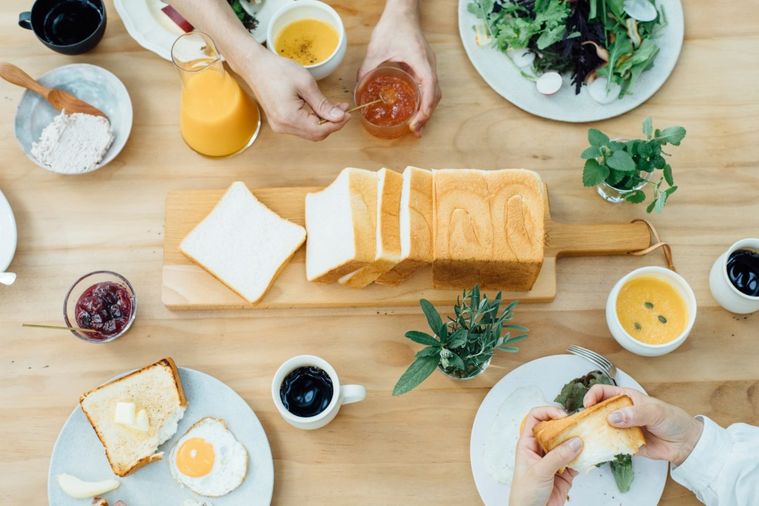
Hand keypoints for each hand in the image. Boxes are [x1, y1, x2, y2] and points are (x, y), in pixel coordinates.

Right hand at [239, 49, 350, 140]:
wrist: (255, 66)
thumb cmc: (277, 70)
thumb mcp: (305, 84)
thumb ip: (323, 104)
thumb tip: (339, 117)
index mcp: (289, 118)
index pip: (320, 131)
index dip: (337, 124)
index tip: (348, 113)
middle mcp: (283, 126)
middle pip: (316, 134)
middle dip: (332, 123)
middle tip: (343, 109)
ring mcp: (280, 126)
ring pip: (310, 132)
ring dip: (324, 121)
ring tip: (335, 107)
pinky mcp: (280, 122)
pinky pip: (301, 126)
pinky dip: (314, 120)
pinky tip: (321, 109)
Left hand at [358, 0, 440, 135]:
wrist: (402, 11)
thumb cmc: (393, 26)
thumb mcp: (376, 50)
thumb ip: (367, 70)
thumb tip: (359, 91)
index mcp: (421, 61)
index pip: (430, 89)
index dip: (425, 109)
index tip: (417, 123)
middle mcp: (429, 65)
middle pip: (435, 95)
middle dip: (426, 115)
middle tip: (415, 131)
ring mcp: (429, 65)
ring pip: (434, 92)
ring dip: (427, 109)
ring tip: (417, 125)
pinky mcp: (425, 65)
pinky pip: (429, 86)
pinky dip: (424, 99)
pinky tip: (414, 108)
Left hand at [509, 407, 582, 505]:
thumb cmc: (524, 494)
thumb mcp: (539, 472)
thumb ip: (557, 456)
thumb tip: (576, 442)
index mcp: (528, 444)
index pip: (536, 418)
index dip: (548, 412)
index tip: (562, 415)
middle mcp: (541, 449)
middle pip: (555, 429)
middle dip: (568, 425)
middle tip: (581, 425)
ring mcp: (554, 459)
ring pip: (568, 443)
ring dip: (578, 441)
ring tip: (589, 437)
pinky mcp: (565, 472)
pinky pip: (577, 460)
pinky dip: (585, 457)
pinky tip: (591, 454)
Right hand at [583, 385, 702, 465]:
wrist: (685, 443)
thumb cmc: (672, 419)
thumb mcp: (654, 411)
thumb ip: (634, 413)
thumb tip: (613, 417)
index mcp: (625, 397)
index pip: (602, 392)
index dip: (592, 396)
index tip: (588, 405)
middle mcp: (620, 412)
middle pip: (597, 411)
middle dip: (589, 416)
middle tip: (585, 423)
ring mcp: (621, 428)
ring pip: (601, 428)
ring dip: (595, 432)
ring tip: (589, 436)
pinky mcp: (624, 443)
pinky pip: (610, 444)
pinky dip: (605, 446)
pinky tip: (602, 447)